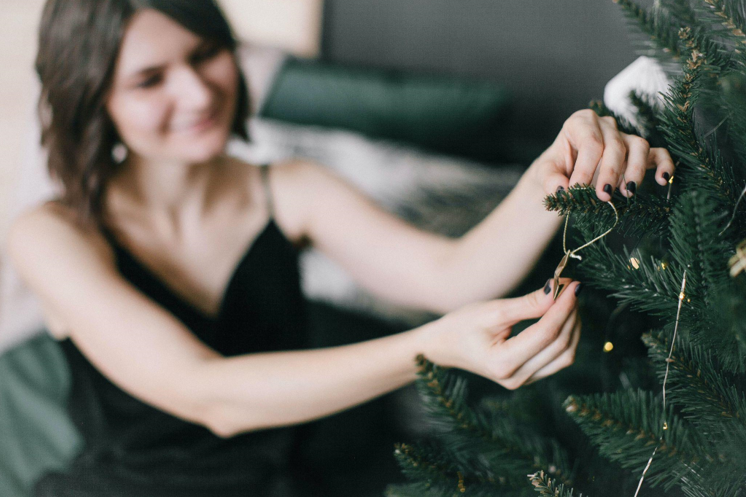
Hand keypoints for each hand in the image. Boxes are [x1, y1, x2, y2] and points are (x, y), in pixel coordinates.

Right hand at [420, 281, 580, 389]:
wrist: (445, 346)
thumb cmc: (462, 325)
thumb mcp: (493, 310)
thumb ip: (528, 303)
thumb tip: (559, 289)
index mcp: (502, 362)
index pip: (546, 334)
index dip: (564, 307)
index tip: (572, 284)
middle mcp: (516, 378)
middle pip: (560, 345)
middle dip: (571, 314)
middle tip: (571, 287)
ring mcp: (525, 381)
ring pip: (565, 355)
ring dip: (572, 326)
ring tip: (568, 300)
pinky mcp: (530, 377)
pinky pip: (559, 359)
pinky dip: (566, 336)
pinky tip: (563, 316)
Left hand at [529, 109, 674, 200]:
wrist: (565, 175)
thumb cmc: (556, 169)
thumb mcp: (545, 173)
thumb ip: (549, 180)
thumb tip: (562, 190)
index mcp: (580, 122)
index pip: (590, 142)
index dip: (585, 168)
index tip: (577, 190)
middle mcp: (605, 125)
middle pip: (614, 146)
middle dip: (609, 173)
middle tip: (603, 196)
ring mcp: (624, 137)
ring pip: (638, 147)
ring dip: (635, 170)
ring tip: (628, 193)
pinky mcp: (639, 152)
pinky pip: (658, 153)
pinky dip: (664, 165)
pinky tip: (664, 180)